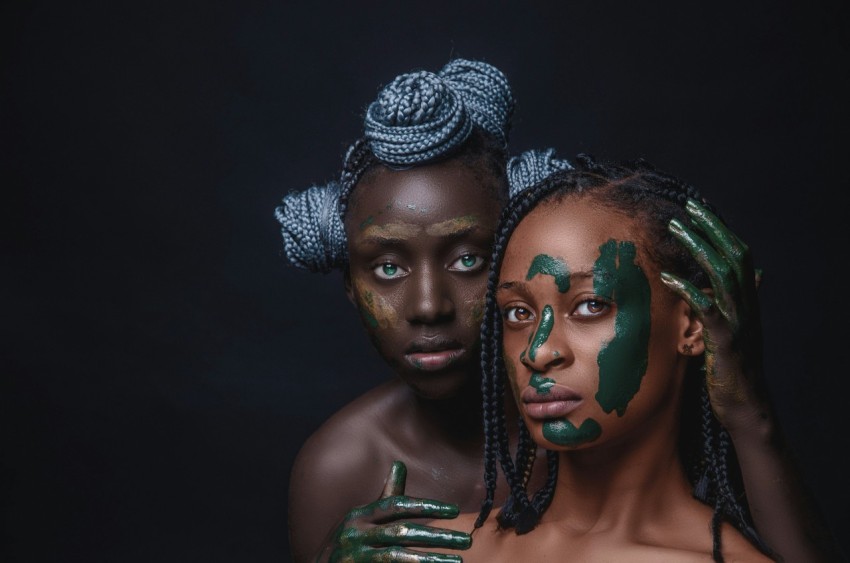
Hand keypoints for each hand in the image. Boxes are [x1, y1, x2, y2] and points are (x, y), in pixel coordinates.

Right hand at [317, 460, 471, 562]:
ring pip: (397, 556)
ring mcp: (355, 555)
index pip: (396, 505)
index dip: (425, 506)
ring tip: (457, 561)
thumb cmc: (349, 542)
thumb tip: (399, 465)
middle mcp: (355, 533)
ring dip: (430, 560)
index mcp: (360, 515)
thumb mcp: (363, 518)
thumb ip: (386, 496)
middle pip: (401, 532)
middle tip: (466, 540)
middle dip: (436, 536)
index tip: (453, 510)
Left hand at [662, 199, 765, 424]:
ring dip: (699, 249)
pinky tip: (669, 278)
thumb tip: (735, 281)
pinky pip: (709, 309)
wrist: (744, 407)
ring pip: (724, 274)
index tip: (696, 211)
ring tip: (676, 231)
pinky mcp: (725, 341)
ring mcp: (738, 322)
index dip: (719, 230)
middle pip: (734, 255)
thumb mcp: (732, 331)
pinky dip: (690, 290)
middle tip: (685, 209)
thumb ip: (729, 304)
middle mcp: (746, 306)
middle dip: (710, 229)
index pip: (738, 254)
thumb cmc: (732, 369)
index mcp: (746, 301)